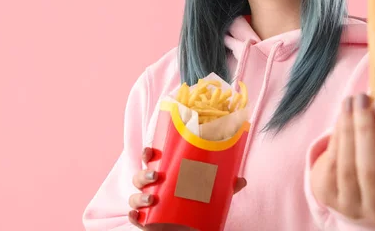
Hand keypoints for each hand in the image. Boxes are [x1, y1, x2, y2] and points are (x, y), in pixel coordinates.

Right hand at [128, 147, 246, 229]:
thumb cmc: (195, 206)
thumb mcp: (210, 195)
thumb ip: (224, 187)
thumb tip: (242, 179)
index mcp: (164, 176)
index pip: (150, 160)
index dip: (147, 153)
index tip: (151, 151)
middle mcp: (153, 188)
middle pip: (139, 177)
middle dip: (144, 174)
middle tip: (156, 175)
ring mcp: (148, 205)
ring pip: (134, 197)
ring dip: (139, 196)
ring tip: (152, 199)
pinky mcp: (147, 222)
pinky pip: (134, 218)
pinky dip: (133, 215)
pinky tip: (136, 215)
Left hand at [310, 93, 374, 222]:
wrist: (353, 195)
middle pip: (370, 166)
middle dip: (365, 128)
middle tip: (361, 98)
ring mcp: (350, 206)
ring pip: (347, 164)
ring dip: (347, 128)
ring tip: (349, 102)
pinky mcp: (328, 197)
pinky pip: (331, 163)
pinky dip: (336, 138)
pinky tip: (342, 117)